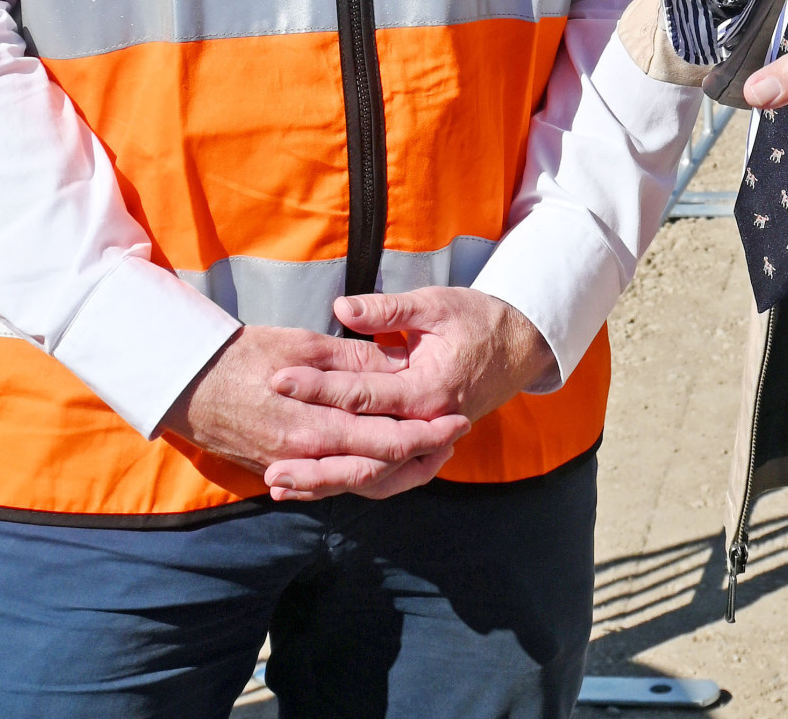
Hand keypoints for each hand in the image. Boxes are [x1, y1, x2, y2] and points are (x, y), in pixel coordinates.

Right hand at [161, 325, 468, 499]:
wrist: (187, 384)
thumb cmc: (245, 356)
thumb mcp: (304, 347)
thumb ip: (353, 363)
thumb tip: (397, 369)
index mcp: (315, 427)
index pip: (386, 442)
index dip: (427, 434)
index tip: (458, 420)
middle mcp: (306, 459)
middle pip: (378, 472)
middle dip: (422, 457)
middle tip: (454, 438)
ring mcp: (291, 469)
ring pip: (356, 484)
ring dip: (397, 472)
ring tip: (430, 452)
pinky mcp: (280, 471)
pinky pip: (330, 484)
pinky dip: (361, 478)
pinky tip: (384, 466)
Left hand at [263, 289, 556, 498]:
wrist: (520, 347)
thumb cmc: (477, 320)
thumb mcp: (436, 304)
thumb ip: (387, 310)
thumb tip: (341, 308)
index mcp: (428, 389)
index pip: (363, 395)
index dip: (319, 387)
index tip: (279, 379)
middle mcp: (426, 425)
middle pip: (362, 451)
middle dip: (313, 453)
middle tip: (267, 453)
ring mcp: (425, 443)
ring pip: (369, 474)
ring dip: (324, 480)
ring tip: (278, 480)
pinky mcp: (421, 449)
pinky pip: (380, 474)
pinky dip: (344, 480)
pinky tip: (309, 483)